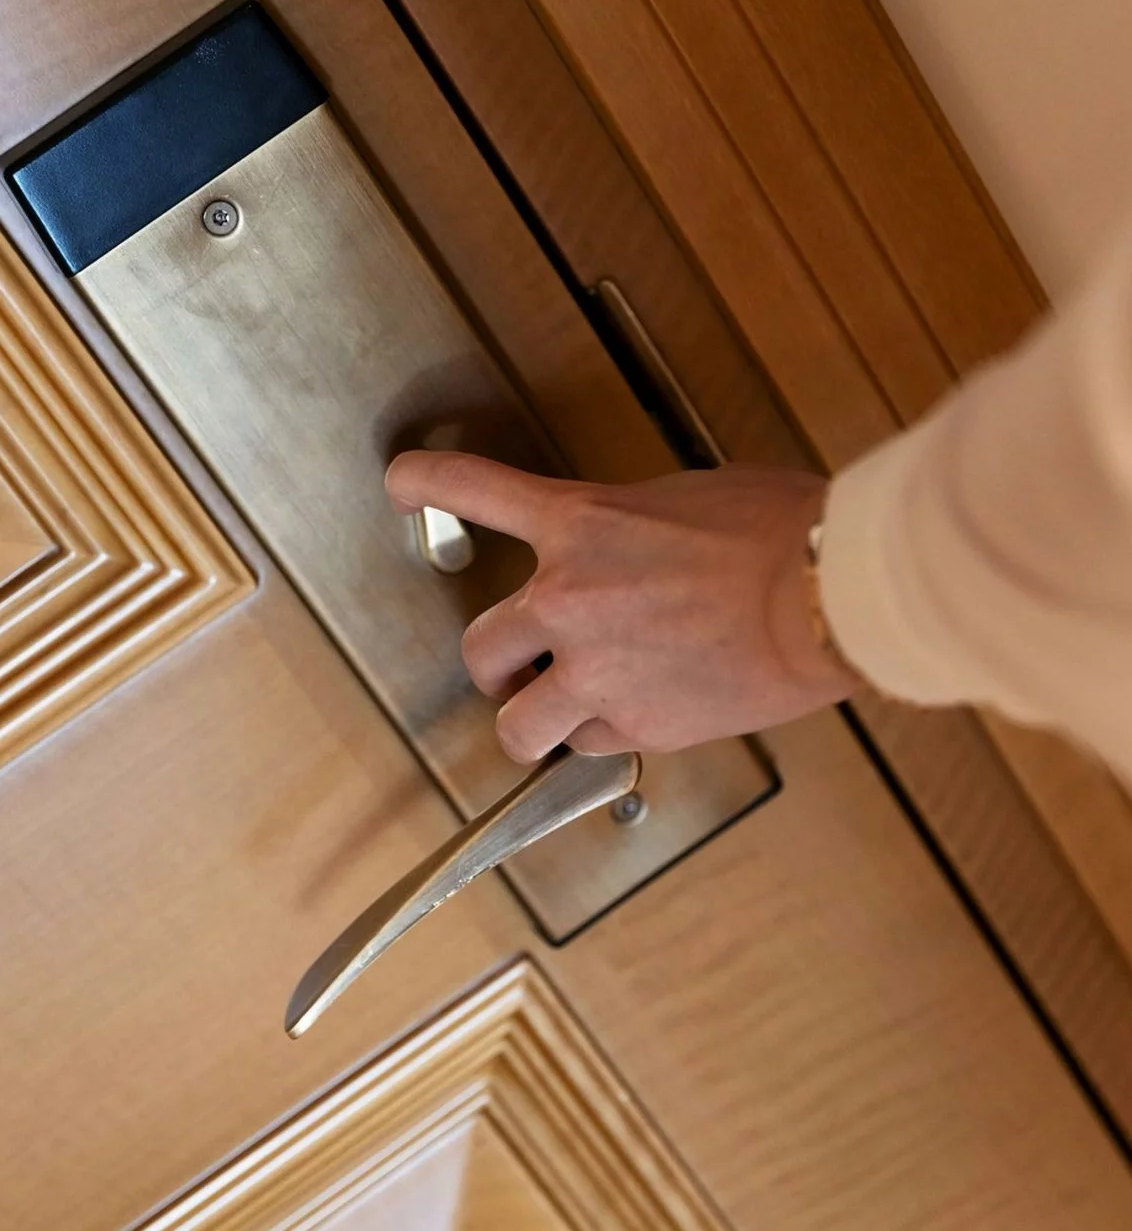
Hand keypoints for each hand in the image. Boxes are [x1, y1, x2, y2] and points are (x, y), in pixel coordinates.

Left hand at [385, 452, 860, 761]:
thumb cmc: (780, 531)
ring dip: (530, 722)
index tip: (402, 484)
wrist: (827, 591)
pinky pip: (590, 746)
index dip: (422, 484)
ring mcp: (596, 668)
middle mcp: (568, 596)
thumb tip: (628, 557)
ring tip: (555, 717)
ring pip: (516, 725)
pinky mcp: (636, 723)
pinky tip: (640, 718)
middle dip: (495, 663)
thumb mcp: (684, 499)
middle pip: (479, 647)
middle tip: (517, 665)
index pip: (472, 489)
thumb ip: (630, 531)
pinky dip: (605, 739)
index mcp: (580, 520)